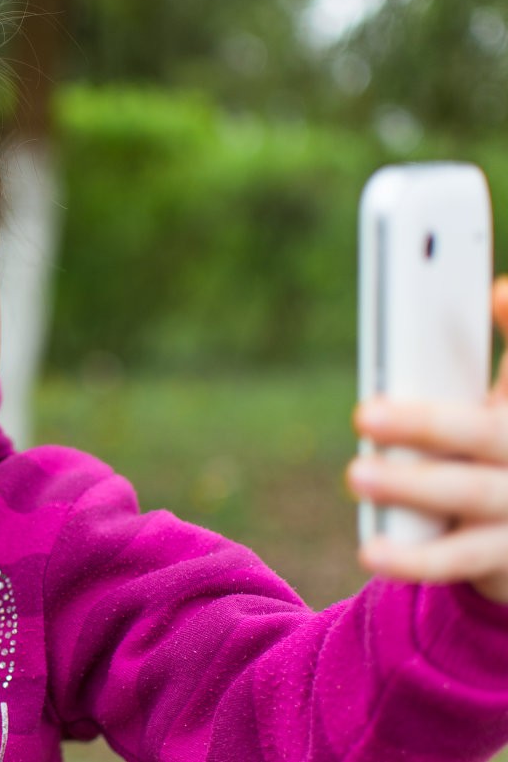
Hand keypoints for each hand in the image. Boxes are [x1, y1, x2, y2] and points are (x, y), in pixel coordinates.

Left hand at [347, 277, 507, 603]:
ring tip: (357, 475)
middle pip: (485, 431)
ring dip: (411, 486)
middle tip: (365, 414)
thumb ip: (453, 366)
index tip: (496, 293)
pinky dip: (413, 558)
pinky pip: (458, 558)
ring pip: (470, 493)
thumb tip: (425, 314)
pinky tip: (372, 551)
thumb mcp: (486, 407)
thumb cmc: (490, 452)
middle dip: (427, 422)